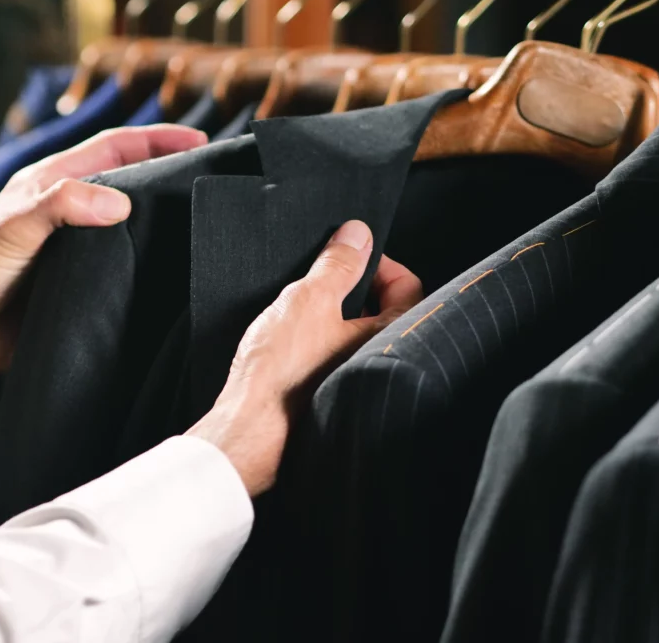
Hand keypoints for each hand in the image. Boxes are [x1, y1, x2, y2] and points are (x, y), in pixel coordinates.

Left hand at [0, 125, 207, 395]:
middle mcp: (70, 214)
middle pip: (132, 184)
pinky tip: (175, 277)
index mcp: (53, 185)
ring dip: (166, 224)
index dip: (159, 141)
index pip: (117, 149)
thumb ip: (60, 207)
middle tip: (214, 181)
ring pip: (133, 230)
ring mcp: (78, 251)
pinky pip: (125, 273)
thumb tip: (121, 203)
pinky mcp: (81, 288)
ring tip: (206, 226)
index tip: (201, 143)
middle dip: (173, 176)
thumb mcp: (10, 229)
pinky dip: (152, 269)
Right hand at [188, 221, 422, 496]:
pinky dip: (315, 339)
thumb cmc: (283, 371)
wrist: (250, 424)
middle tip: (326, 275)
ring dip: (331, 313)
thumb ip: (338, 264)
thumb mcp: (309, 299)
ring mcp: (350, 380)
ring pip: (351, 334)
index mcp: (386, 338)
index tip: (351, 254)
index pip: (407, 287)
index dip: (381, 263)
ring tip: (303, 304)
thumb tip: (358, 235)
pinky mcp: (323, 393)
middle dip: (355, 286)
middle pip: (381, 310)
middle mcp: (377, 362)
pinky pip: (328, 355)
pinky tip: (289, 336)